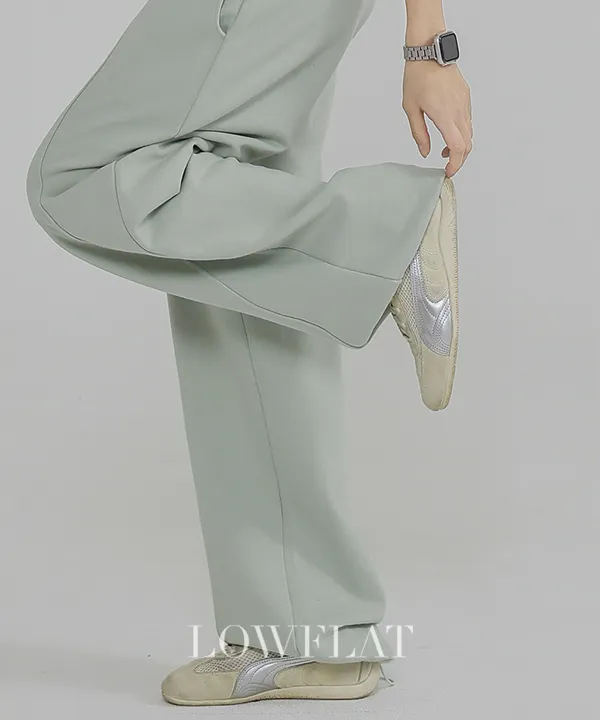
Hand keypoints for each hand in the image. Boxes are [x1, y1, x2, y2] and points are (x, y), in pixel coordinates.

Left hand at [402, 61, 472, 176]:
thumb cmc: (417, 76)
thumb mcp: (411, 109)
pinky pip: (468, 120)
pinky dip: (462, 132)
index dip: (456, 164)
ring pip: (470, 133)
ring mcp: (464, 103)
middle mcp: (459, 110)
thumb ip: (419, 134)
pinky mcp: (466, 96)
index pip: (458, 148)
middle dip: (459, 159)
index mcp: (445, 115)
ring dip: (460, 146)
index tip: (448, 172)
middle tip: (448, 166)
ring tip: (445, 151)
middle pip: (468, 144)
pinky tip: (449, 132)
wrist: (429, 51)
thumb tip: (425, 152)